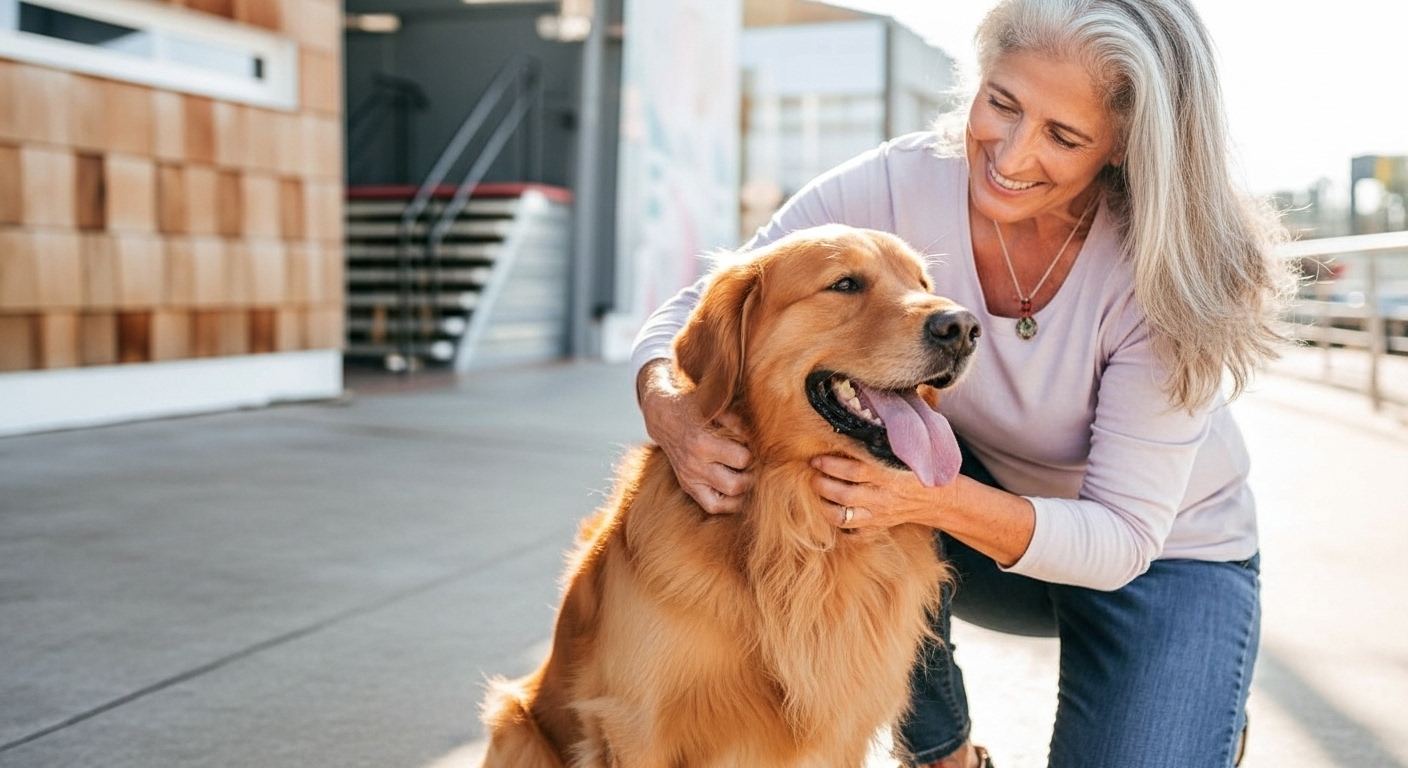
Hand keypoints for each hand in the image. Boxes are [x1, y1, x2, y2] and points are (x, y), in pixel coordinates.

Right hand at [638, 360, 753, 513]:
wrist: (664, 419)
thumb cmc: (695, 410)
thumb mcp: (717, 410)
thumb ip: (738, 425)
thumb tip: (757, 442)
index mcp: (702, 443)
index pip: (742, 459)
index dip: (753, 454)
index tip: (753, 448)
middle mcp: (694, 466)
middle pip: (735, 486)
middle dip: (750, 477)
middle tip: (753, 467)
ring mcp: (689, 480)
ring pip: (724, 504)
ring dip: (740, 493)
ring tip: (745, 478)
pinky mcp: (688, 487)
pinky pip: (711, 507)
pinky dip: (727, 502)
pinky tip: (734, 489)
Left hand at [810, 453, 944, 528]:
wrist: (936, 500)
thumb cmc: (914, 470)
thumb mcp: (901, 455)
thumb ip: (877, 445)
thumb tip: (847, 430)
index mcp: (888, 476)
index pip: (854, 471)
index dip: (831, 465)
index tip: (816, 458)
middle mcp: (882, 498)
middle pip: (844, 494)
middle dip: (821, 484)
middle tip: (811, 474)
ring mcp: (878, 516)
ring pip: (842, 517)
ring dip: (823, 505)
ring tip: (817, 492)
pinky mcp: (877, 528)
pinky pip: (851, 533)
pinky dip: (837, 524)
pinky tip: (831, 511)